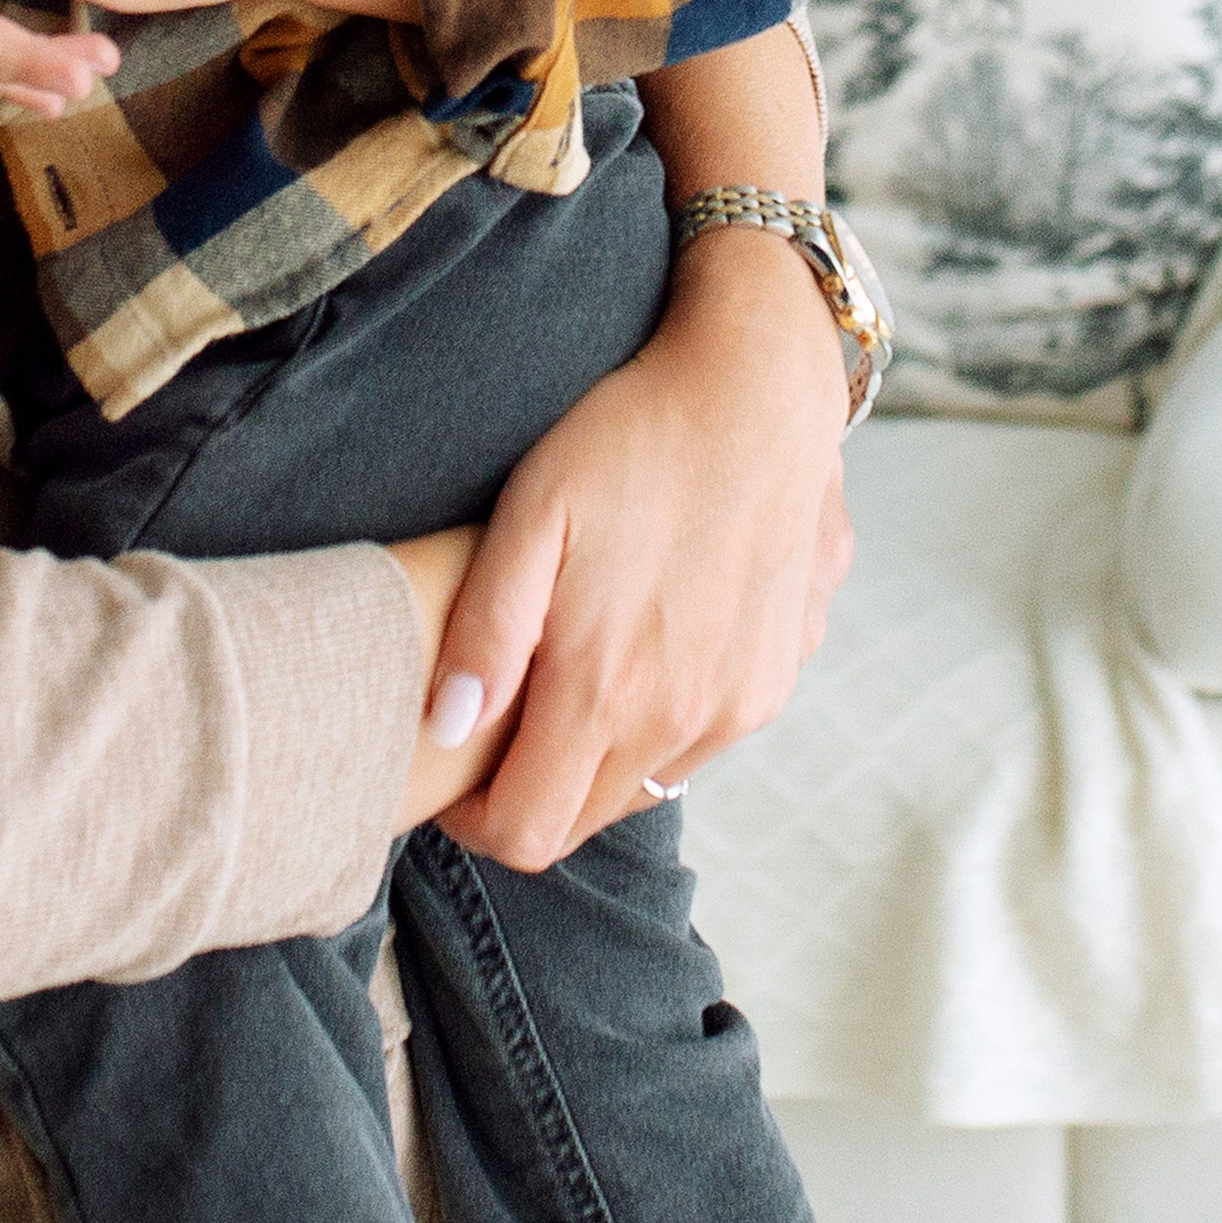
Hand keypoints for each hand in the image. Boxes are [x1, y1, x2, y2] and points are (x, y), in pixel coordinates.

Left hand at [417, 227, 852, 866]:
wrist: (763, 389)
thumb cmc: (633, 437)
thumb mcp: (535, 511)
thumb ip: (487, 633)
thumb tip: (445, 730)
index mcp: (609, 690)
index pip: (528, 833)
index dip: (476, 818)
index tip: (454, 767)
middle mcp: (683, 721)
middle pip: (582, 820)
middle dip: (531, 787)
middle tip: (503, 710)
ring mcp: (740, 706)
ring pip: (643, 783)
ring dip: (597, 753)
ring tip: (574, 661)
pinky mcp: (776, 678)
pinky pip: (701, 739)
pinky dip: (661, 715)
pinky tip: (647, 633)